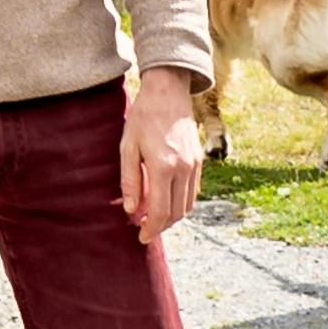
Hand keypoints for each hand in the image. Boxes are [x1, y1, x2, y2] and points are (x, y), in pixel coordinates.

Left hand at [119, 66, 206, 243]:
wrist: (168, 91)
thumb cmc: (143, 117)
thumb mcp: (128, 147)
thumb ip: (129, 180)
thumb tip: (130, 209)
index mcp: (163, 167)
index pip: (160, 211)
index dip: (151, 229)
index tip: (141, 237)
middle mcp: (183, 170)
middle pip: (176, 213)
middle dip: (161, 226)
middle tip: (145, 230)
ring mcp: (195, 165)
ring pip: (188, 205)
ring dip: (172, 216)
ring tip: (154, 217)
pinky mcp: (199, 160)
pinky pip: (193, 191)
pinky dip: (181, 202)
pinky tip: (166, 200)